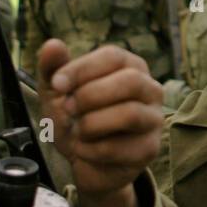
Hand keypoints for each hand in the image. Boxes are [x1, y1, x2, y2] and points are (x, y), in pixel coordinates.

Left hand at [38, 40, 163, 206]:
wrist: (84, 161)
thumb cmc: (75, 119)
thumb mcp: (57, 92)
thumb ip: (52, 68)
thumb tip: (52, 44)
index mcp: (130, 66)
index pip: (114, 57)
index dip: (83, 69)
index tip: (57, 84)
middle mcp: (150, 89)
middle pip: (131, 81)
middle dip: (91, 95)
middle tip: (68, 109)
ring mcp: (154, 119)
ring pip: (130, 114)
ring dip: (91, 123)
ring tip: (76, 131)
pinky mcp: (149, 149)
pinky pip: (121, 147)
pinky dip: (92, 150)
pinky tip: (82, 149)